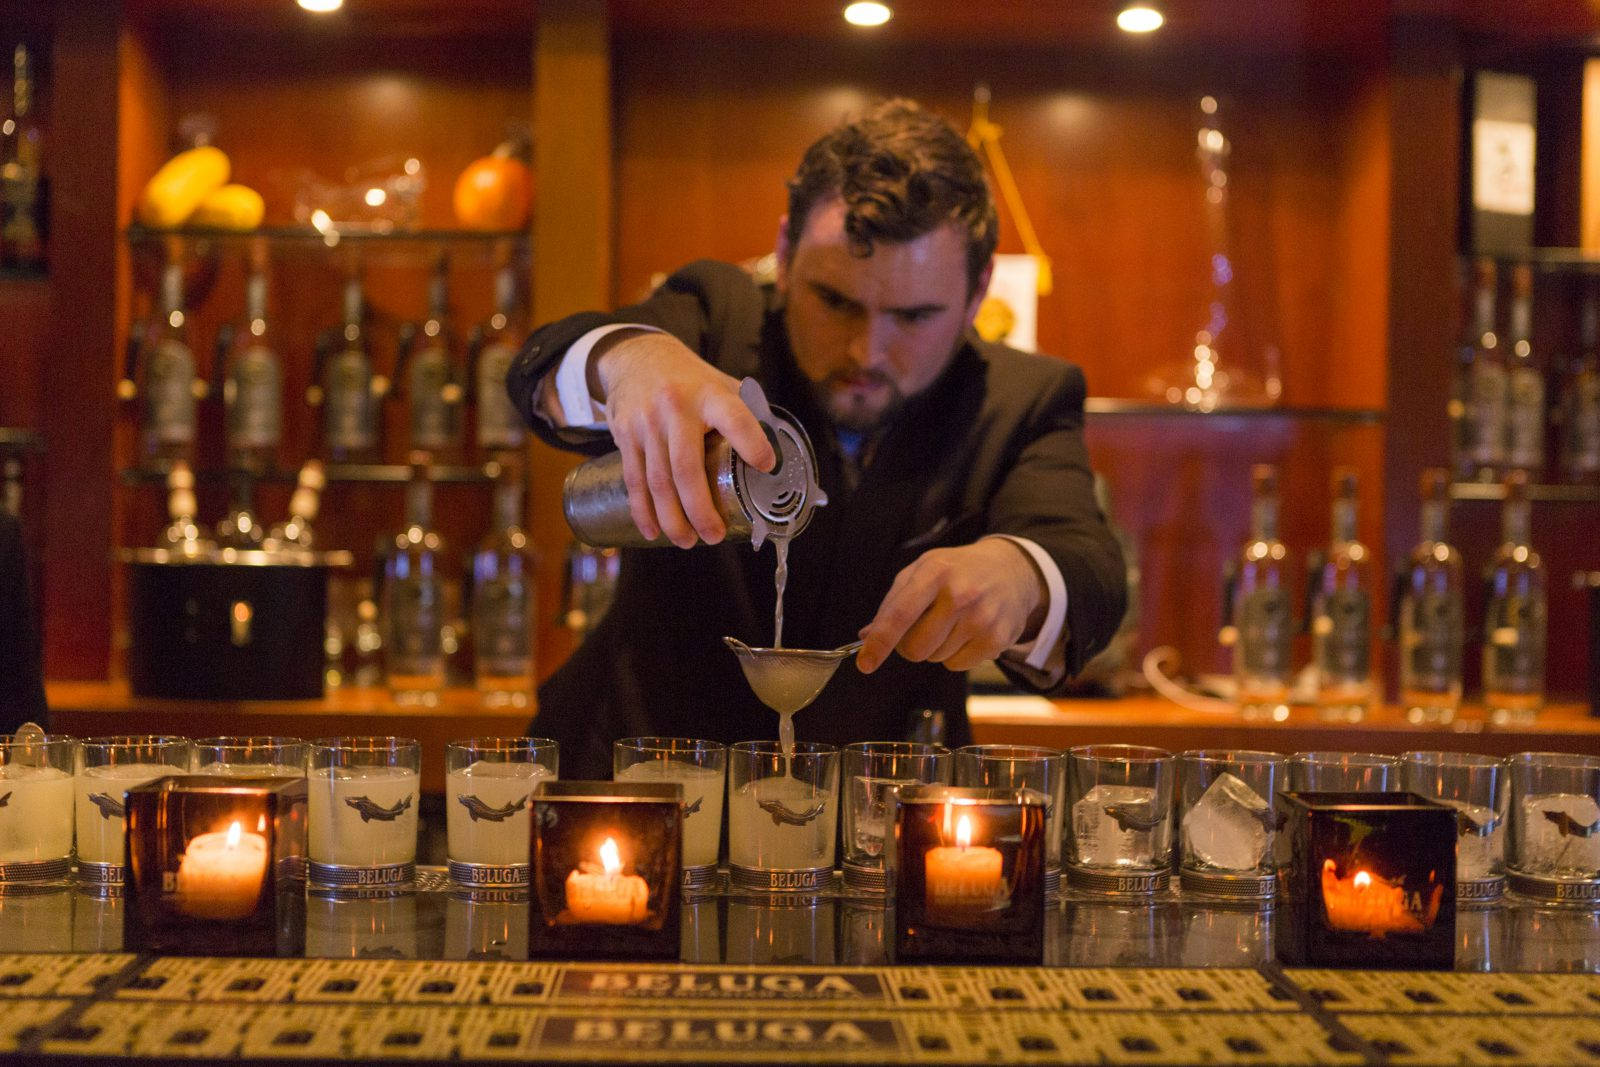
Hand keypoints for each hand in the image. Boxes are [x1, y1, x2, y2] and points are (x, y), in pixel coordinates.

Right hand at [596, 332, 776, 547]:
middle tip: (714, 536)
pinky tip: (653, 531)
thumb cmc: (690, 379)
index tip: (766, 466)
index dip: (751, 442)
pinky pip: (633, 480)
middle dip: (701, 509)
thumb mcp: (720, 384)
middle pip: (687, 468)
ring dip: (672, 519)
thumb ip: (746, 414)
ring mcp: (646, 423)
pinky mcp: (624, 435)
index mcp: (709, 395)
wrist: (636, 355)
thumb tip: (778, 455)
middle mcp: (675, 408)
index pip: (734, 418)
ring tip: (688, 542)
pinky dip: (643, 510)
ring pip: (657, 481)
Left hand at [856, 538, 1046, 673]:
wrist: (1011, 571)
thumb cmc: (957, 571)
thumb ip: (893, 602)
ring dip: (935, 647)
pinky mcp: (996, 639)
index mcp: (935, 571)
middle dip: (909, 645)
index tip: (865, 663)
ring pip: (935, 658)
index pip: (900, 614)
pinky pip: (957, 665)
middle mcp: (960, 594)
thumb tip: (866, 636)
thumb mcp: (924, 570)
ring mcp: (981, 618)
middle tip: (922, 627)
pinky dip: (955, 655)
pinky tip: (968, 632)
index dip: (880, 642)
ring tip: (952, 622)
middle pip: (915, 647)